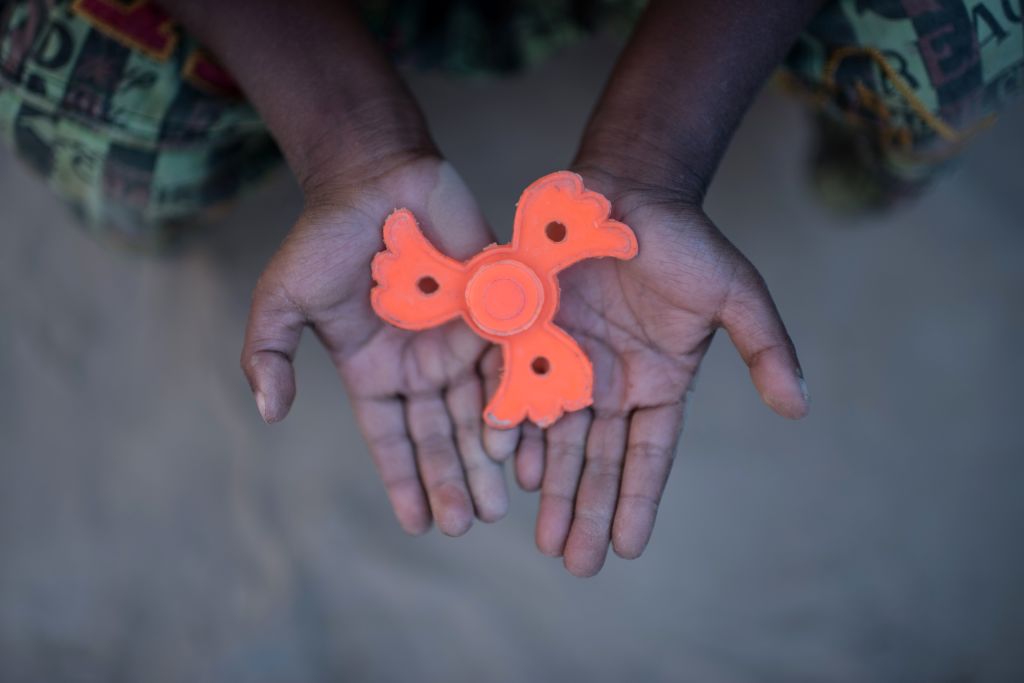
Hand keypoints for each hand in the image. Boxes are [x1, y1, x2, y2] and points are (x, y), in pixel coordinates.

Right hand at [241, 156, 516, 535]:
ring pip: (478, 409)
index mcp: (375, 371)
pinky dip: (514, 402)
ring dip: (487, 456)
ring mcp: (458, 339)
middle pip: (440, 434)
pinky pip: (507, 363)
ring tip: (498, 500)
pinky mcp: (493, 309)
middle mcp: (420, 364)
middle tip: (468, 523)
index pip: (392, 439)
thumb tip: (268, 413)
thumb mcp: (284, 300)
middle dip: (452, 480)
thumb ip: (271, 355)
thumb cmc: (326, 238)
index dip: (404, 480)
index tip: (418, 524)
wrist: (375, 178)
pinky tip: (519, 439)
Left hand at [518, 166, 809, 575]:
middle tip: (575, 564)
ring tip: (540, 537)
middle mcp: (610, 383)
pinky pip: (516, 390)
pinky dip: (512, 427)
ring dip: (548, 487)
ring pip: (554, 438)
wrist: (624, 188)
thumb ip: (764, 349)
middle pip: (596, 460)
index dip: (637, 500)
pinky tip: (504, 463)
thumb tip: (800, 408)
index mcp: (658, 383)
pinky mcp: (527, 336)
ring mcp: (566, 362)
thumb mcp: (736, 293)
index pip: (647, 456)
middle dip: (585, 511)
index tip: (626, 549)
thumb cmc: (684, 240)